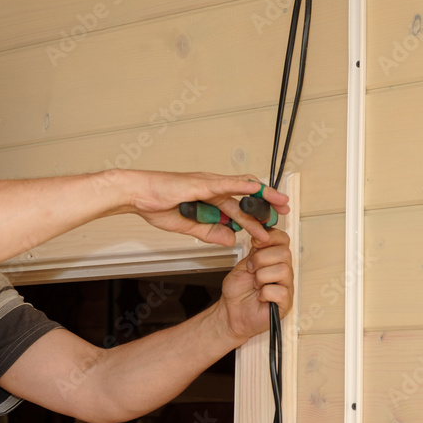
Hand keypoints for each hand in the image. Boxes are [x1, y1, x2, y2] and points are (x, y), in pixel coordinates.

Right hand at [122, 171, 289, 245]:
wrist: (138, 194)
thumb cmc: (156, 204)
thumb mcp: (188, 226)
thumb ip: (209, 232)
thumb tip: (230, 239)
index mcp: (208, 199)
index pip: (238, 208)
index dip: (255, 217)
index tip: (269, 226)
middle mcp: (212, 189)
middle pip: (246, 198)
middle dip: (267, 206)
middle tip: (284, 212)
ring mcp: (208, 184)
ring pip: (242, 190)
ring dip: (263, 197)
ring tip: (280, 203)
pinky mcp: (201, 184)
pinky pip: (226, 184)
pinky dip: (243, 187)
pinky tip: (257, 189)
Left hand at [217, 228, 293, 342]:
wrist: (231, 311)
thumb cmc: (238, 290)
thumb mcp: (243, 264)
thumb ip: (255, 250)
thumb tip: (261, 234)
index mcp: (273, 258)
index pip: (283, 239)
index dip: (271, 237)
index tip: (255, 243)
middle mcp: (283, 270)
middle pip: (284, 253)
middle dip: (261, 259)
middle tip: (251, 269)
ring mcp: (286, 286)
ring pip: (283, 270)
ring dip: (262, 277)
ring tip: (255, 285)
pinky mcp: (286, 302)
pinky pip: (281, 291)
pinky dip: (264, 293)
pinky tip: (260, 297)